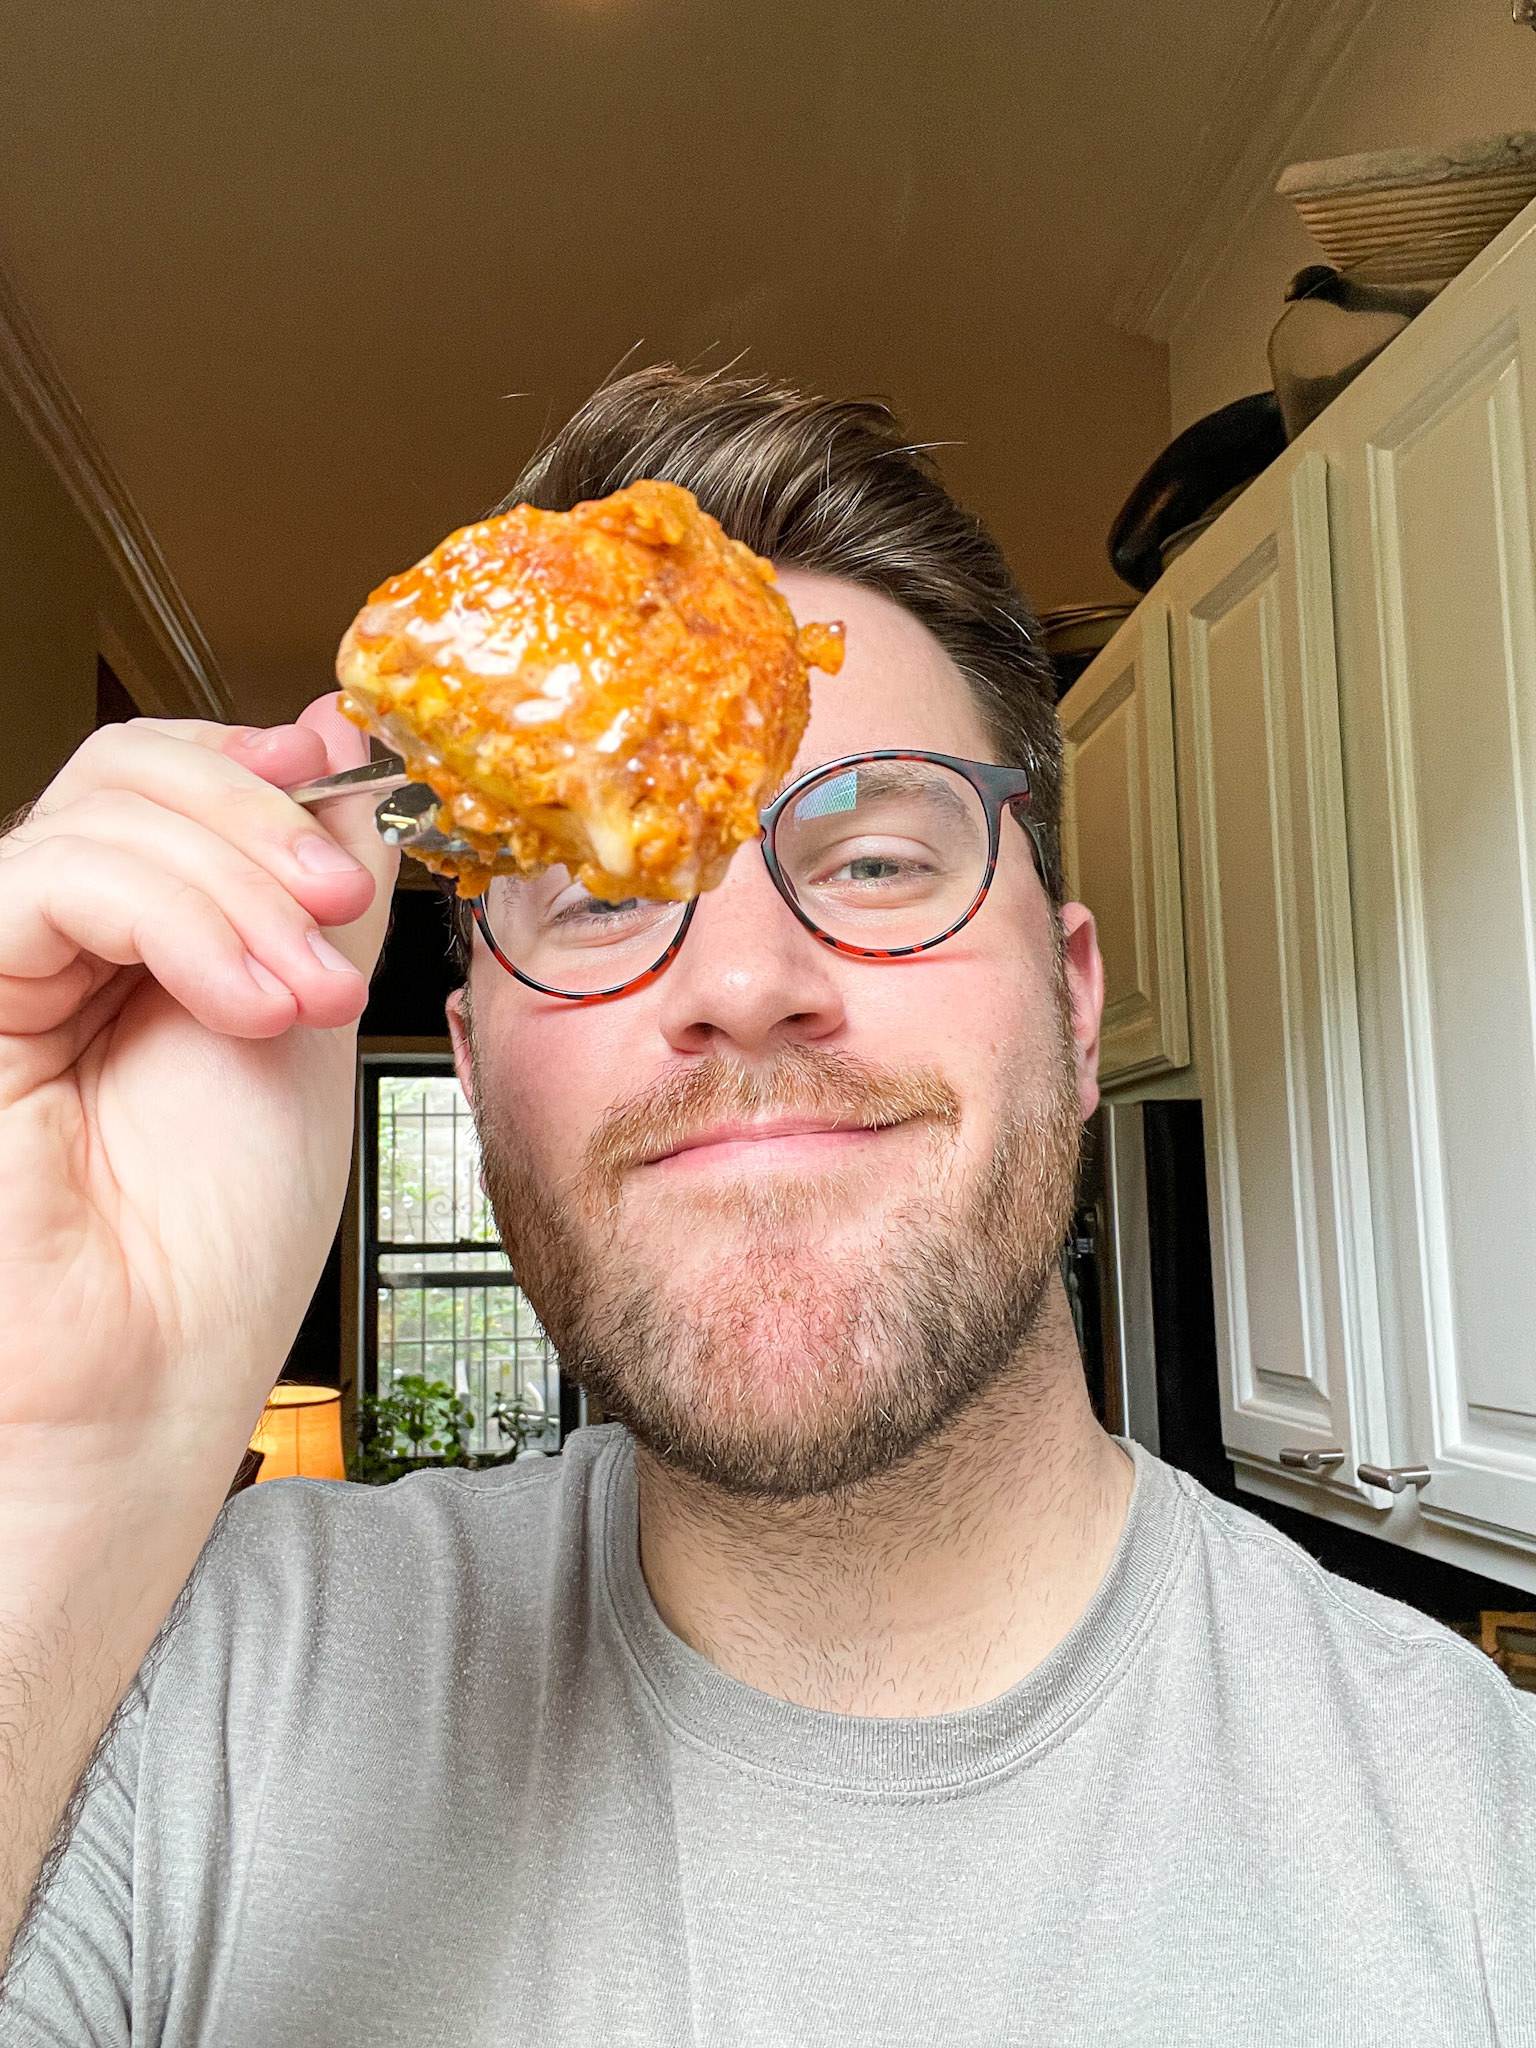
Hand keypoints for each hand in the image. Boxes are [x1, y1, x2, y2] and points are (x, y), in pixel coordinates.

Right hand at [0, 696, 395, 1494]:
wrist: (153, 1381)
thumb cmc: (218, 1242)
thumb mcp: (309, 1018)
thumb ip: (313, 885)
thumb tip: (343, 743)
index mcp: (140, 938)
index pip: (171, 775)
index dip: (261, 762)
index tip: (359, 779)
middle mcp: (56, 941)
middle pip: (133, 769)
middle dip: (266, 821)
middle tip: (339, 909)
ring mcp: (4, 968)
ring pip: (105, 813)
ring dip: (242, 889)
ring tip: (308, 999)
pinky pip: (53, 881)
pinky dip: (179, 920)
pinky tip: (248, 1004)